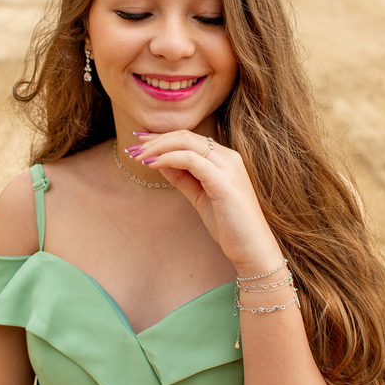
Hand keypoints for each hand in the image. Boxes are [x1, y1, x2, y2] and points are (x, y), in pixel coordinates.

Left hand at [126, 131, 282, 272]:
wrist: (252, 248)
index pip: (189, 137)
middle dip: (155, 140)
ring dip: (158, 147)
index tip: (139, 142)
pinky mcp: (224, 181)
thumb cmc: (229, 225)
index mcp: (225, 158)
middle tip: (132, 148)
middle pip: (185, 136)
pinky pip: (191, 160)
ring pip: (187, 143)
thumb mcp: (200, 196)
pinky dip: (168, 159)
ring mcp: (228, 167)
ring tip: (138, 157)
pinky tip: (153, 165)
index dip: (162, 137)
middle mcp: (228, 157)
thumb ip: (183, 178)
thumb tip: (159, 162)